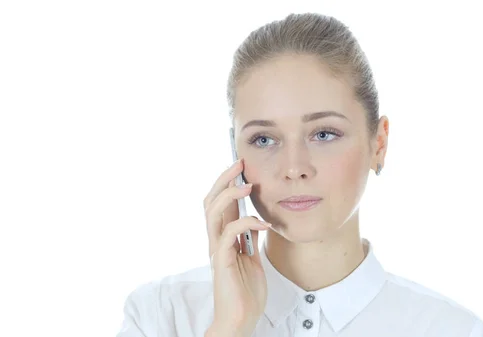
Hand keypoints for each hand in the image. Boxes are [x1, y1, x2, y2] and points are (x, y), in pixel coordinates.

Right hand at [203, 158, 270, 336]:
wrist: (241, 319)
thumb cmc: (246, 291)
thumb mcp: (252, 258)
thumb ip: (250, 239)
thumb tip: (257, 220)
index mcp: (222, 238)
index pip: (219, 203)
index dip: (226, 182)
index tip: (241, 166)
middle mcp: (215, 241)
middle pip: (210, 201)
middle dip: (224, 179)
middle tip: (239, 164)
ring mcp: (216, 251)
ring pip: (213, 213)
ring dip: (230, 195)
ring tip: (248, 185)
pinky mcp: (222, 262)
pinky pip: (229, 235)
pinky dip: (246, 223)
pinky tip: (262, 223)